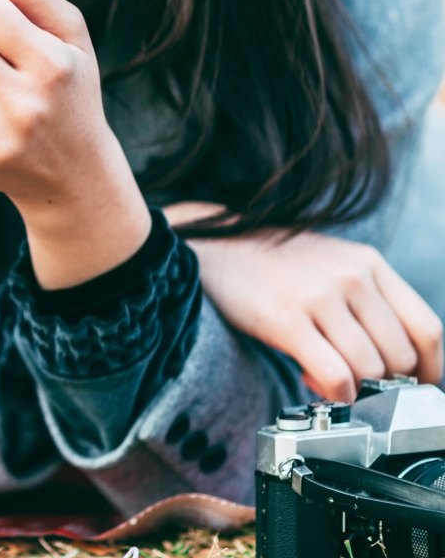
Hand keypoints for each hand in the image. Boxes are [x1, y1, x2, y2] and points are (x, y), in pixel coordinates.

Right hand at [174, 203, 444, 400]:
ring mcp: (319, 296)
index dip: (430, 371)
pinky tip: (313, 383)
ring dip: (355, 391)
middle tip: (358, 387)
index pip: (427, 329)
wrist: (215, 244)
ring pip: (369, 369)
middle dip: (384, 385)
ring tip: (330, 383)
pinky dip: (334, 393)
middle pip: (400, 356)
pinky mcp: (286, 319)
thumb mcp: (332, 265)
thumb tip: (395, 362)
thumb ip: (367, 300)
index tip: (416, 388)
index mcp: (369, 264)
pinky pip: (334, 375)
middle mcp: (351, 277)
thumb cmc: (274, 263)